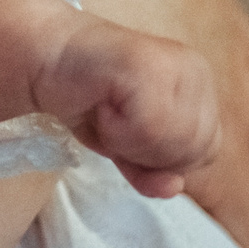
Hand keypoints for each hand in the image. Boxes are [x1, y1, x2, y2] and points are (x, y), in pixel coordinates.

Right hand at [33, 14, 219, 199]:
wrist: (43, 59)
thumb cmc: (87, 100)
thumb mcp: (127, 147)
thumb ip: (153, 171)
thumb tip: (172, 188)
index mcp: (201, 87)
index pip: (205, 151)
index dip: (161, 158)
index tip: (126, 130)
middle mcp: (195, 71)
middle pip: (190, 149)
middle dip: (144, 152)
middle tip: (112, 121)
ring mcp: (174, 63)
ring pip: (171, 140)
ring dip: (127, 141)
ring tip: (106, 111)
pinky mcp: (146, 63)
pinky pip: (148, 127)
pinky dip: (116, 130)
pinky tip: (100, 105)